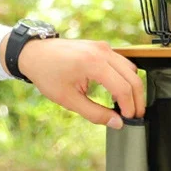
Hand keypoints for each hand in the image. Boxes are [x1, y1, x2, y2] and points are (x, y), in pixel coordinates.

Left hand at [0, 36, 144, 126]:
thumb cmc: (46, 74)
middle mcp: (102, 52)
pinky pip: (123, 63)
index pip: (123, 88)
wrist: (33, 53)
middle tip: (134, 115)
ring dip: (133, 88)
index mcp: (93, 64)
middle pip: (133, 79)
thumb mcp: (68, 100)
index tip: (129, 119)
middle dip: (137, 100)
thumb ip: (95, 114)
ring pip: (132, 70)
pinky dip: (126, 78)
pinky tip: (118, 91)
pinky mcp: (103, 47)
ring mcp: (104, 47)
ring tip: (127, 105)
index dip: (130, 107)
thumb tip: (117, 123)